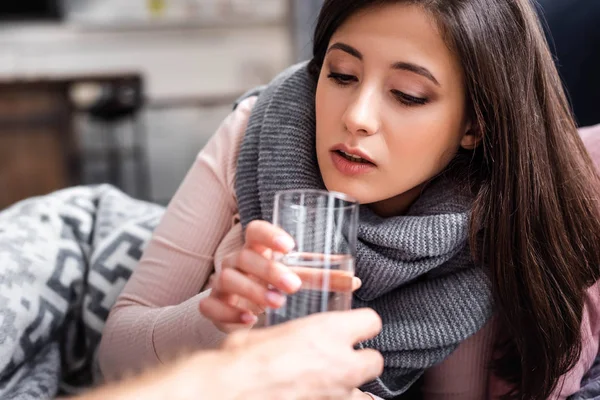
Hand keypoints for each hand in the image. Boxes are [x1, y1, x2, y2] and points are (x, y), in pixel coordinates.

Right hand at [199, 220, 360, 332]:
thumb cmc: (273, 283)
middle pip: (244, 256)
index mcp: (257, 247)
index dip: (269, 234)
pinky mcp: (213, 304)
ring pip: (226, 278)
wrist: (240, 304)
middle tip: (293, 286)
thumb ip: (322, 275)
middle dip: (268, 271)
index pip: (255, 230)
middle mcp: (236, 261)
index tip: (289, 246)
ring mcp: (221, 282)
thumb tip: (355, 280)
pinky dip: (229, 313)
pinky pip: (211, 305)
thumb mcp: (296, 275)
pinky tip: (249, 320)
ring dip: (252, 290)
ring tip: (276, 304)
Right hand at [223, 308, 383, 399]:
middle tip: (340, 360)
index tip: (352, 328)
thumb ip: (293, 336)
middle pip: (375, 361)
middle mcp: (341, 363)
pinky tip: (317, 397)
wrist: (232, 389)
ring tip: (329, 385)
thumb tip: (289, 338)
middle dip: (361, 360)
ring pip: (363, 394)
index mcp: (329, 331)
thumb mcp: (269, 332)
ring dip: (349, 388)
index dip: (361, 324)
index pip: (371, 321)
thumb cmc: (243, 358)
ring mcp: (337, 394)